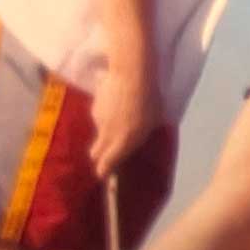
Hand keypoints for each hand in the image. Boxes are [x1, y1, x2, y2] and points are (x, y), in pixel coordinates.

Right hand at [89, 62, 158, 179]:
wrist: (131, 75)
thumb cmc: (151, 99)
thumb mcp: (154, 120)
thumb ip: (143, 132)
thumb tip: (138, 136)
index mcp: (125, 141)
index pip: (107, 162)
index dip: (104, 170)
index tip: (102, 174)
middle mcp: (109, 135)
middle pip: (96, 153)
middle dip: (99, 156)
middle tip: (103, 155)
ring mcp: (99, 121)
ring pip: (100, 132)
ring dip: (106, 131)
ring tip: (120, 118)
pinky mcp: (94, 108)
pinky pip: (99, 117)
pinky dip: (105, 115)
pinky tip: (115, 104)